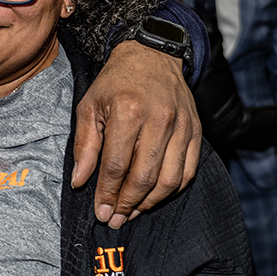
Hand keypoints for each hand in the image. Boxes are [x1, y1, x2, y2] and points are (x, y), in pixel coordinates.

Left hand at [72, 41, 200, 227]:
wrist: (152, 56)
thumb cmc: (116, 83)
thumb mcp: (89, 106)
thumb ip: (85, 146)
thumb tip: (80, 182)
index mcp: (128, 111)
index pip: (117, 165)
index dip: (107, 193)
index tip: (101, 212)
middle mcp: (159, 119)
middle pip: (144, 176)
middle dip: (127, 204)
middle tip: (115, 219)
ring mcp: (182, 125)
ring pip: (169, 179)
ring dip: (150, 203)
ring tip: (133, 212)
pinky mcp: (196, 130)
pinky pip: (188, 171)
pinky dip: (172, 190)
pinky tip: (155, 197)